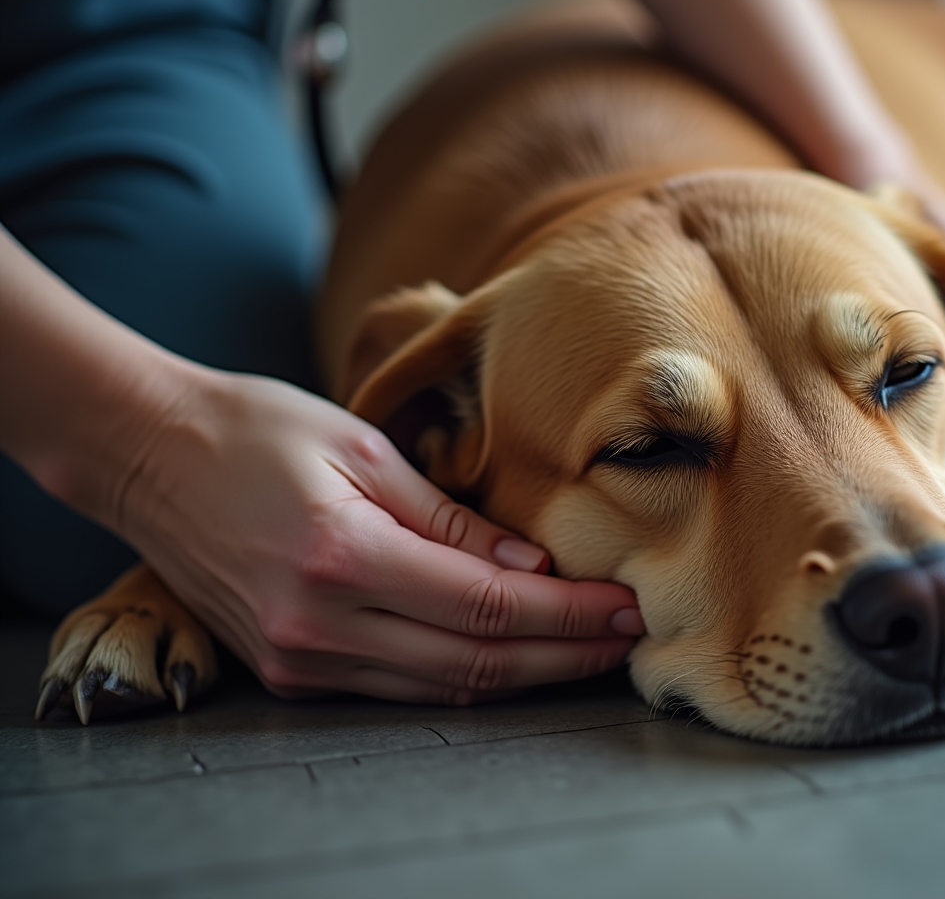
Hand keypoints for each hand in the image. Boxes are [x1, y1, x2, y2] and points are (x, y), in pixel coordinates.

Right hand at [111, 369, 642, 703]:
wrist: (146, 455)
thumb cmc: (256, 428)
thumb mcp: (365, 448)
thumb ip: (451, 517)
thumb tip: (532, 564)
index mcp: (344, 557)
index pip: (490, 607)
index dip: (568, 614)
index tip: (626, 604)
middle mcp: (320, 625)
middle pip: (476, 664)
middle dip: (564, 655)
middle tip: (628, 637)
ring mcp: (300, 659)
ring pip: (442, 688)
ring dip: (524, 675)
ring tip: (588, 650)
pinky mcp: (289, 671)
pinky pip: (400, 685)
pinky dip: (465, 674)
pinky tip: (514, 655)